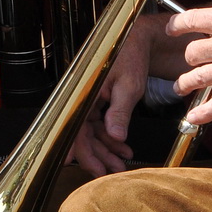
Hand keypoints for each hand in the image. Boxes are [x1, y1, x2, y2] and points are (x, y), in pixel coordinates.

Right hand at [68, 13, 163, 175]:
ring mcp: (89, 101)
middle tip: (110, 172)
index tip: (75, 165)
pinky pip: (101, 125)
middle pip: (83, 133)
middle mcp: (82, 97)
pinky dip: (111, 138)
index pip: (75, 126)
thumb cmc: (129, 55)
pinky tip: (123, 148)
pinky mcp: (98, 103)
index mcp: (83, 91)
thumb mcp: (129, 84)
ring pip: (92, 133)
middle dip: (96, 155)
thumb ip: (120, 110)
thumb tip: (115, 136)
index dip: (75, 147)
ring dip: (105, 149)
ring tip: (120, 164)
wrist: (136, 39)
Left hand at [167, 2, 211, 126]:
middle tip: (192, 57)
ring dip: (186, 83)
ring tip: (180, 87)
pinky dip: (205, 113)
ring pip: (198, 78)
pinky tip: (193, 118)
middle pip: (192, 52)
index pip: (192, 20)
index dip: (177, 25)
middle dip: (189, 55)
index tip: (173, 28)